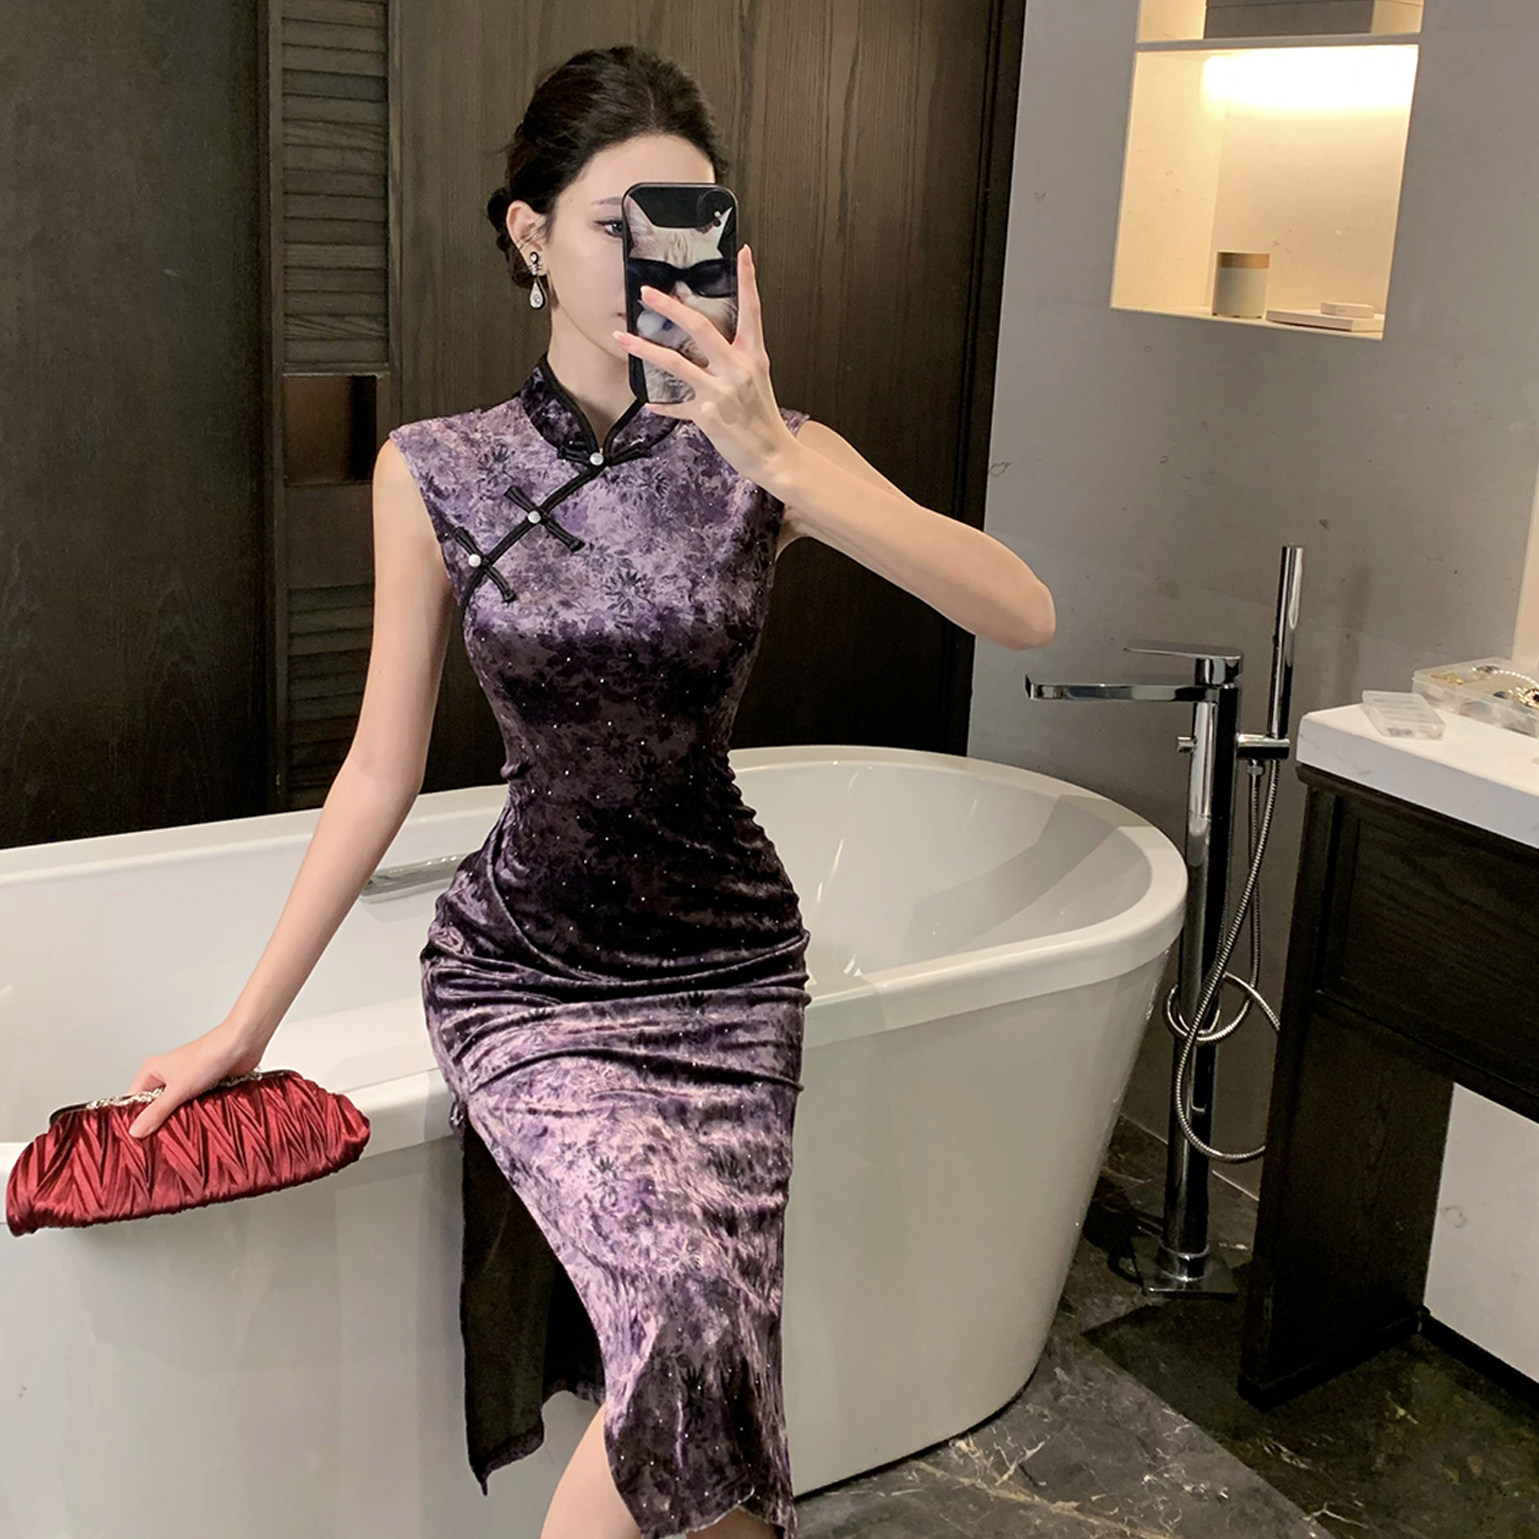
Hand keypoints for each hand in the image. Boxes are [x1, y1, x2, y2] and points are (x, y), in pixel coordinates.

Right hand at [125, 1020, 266, 1138]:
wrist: (242, 1044)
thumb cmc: (209, 1056)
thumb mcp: (178, 1089)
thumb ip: (157, 1111)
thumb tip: (135, 1131)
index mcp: (152, 1071)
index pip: (133, 1100)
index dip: (133, 1120)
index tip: (134, 1141)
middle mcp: (167, 1075)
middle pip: (154, 1106)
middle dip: (157, 1122)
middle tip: (155, 1144)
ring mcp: (186, 1081)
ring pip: (175, 1107)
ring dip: (179, 1119)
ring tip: (176, 1137)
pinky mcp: (204, 1086)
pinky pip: (194, 1106)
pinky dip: (195, 1114)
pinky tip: (196, 1127)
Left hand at [611, 243, 796, 484]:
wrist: (773, 455)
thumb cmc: (763, 418)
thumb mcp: (756, 379)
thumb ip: (734, 358)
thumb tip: (706, 344)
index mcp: (753, 356)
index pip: (752, 310)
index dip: (749, 280)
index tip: (744, 252)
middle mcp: (737, 368)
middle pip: (700, 328)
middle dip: (671, 307)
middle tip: (648, 293)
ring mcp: (721, 391)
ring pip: (675, 363)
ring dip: (645, 348)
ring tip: (623, 337)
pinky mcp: (707, 415)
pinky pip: (676, 406)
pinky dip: (662, 405)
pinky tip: (649, 402)